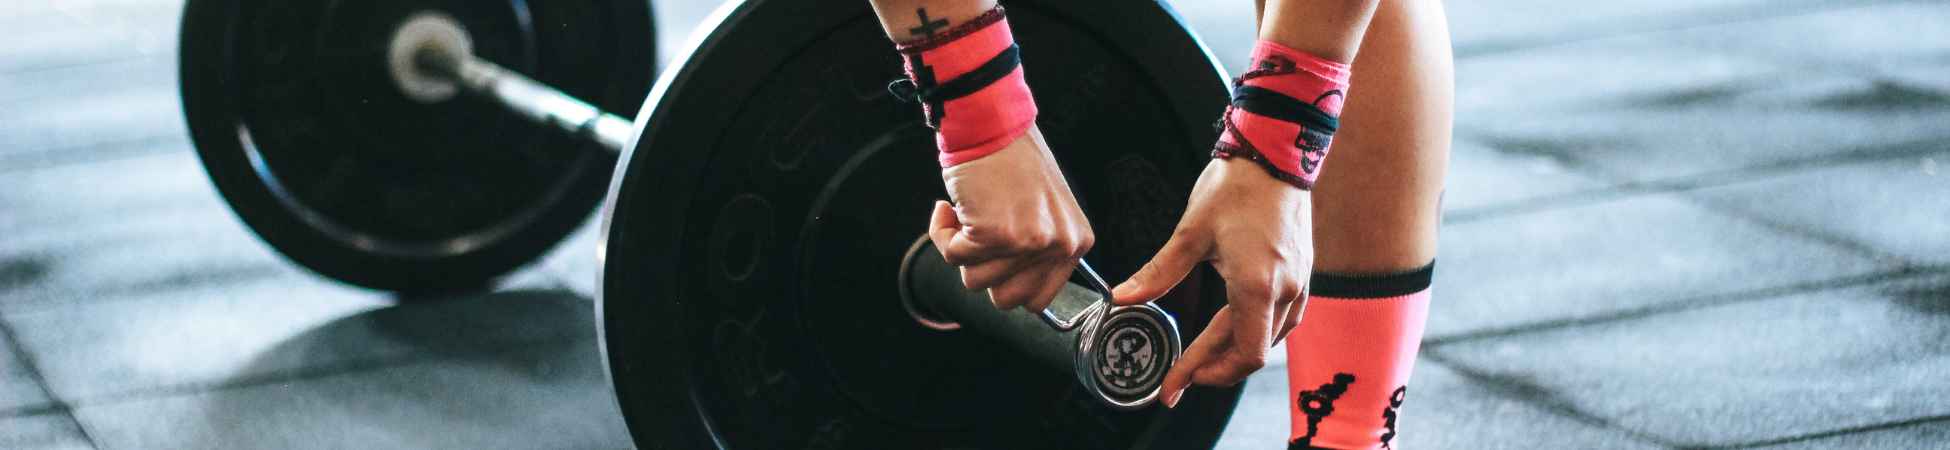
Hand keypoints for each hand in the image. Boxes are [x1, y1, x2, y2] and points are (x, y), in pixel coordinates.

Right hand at [930, 125, 1094, 311]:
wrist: (991, 123)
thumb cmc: (1012, 160)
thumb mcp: (1045, 211)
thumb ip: (1038, 250)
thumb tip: (1011, 289)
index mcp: (1076, 242)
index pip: (1038, 300)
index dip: (1007, 281)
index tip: (997, 257)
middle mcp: (1058, 245)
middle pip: (1006, 300)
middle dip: (984, 270)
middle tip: (981, 234)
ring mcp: (1027, 242)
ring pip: (974, 281)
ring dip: (962, 249)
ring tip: (970, 213)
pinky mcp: (993, 234)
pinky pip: (951, 256)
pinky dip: (942, 233)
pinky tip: (952, 207)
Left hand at [1109, 157, 1312, 406]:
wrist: (1278, 151)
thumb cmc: (1237, 185)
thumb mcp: (1191, 232)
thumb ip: (1158, 272)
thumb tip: (1123, 298)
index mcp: (1258, 286)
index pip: (1240, 355)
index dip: (1205, 375)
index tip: (1174, 385)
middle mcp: (1286, 291)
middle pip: (1252, 353)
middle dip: (1213, 369)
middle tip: (1180, 376)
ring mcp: (1300, 283)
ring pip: (1271, 339)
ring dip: (1235, 353)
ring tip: (1202, 357)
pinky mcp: (1303, 273)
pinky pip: (1284, 320)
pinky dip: (1256, 333)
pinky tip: (1235, 329)